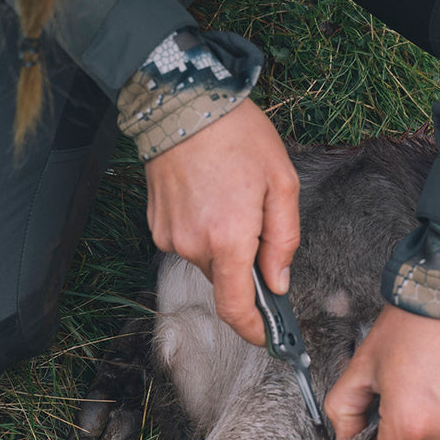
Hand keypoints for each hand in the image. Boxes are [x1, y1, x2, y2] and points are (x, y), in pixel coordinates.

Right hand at [144, 99, 299, 345]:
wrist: (183, 103)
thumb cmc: (236, 136)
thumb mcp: (281, 183)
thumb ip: (283, 239)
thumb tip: (279, 281)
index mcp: (228, 238)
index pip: (236, 307)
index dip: (254, 329)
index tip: (267, 336)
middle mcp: (194, 245)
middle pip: (225, 279)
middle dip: (245, 263)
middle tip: (257, 219)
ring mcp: (170, 236)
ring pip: (207, 259)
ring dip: (223, 243)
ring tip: (230, 196)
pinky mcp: (156, 224)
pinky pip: (188, 241)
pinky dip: (203, 229)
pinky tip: (209, 194)